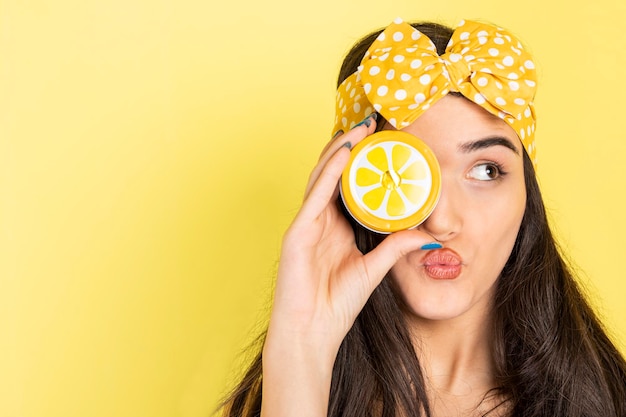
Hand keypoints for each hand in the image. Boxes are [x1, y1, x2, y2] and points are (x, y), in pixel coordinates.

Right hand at [265, 116, 437, 357]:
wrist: (312, 333)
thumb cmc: (335, 305)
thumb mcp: (374, 269)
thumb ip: (396, 247)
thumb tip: (429, 233)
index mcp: (336, 227)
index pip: (348, 186)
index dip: (362, 163)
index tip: (383, 142)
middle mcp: (320, 220)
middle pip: (333, 174)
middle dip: (350, 148)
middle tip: (371, 124)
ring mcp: (306, 224)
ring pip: (321, 177)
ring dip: (340, 151)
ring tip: (360, 129)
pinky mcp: (297, 231)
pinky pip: (315, 194)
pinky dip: (330, 172)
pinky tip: (345, 153)